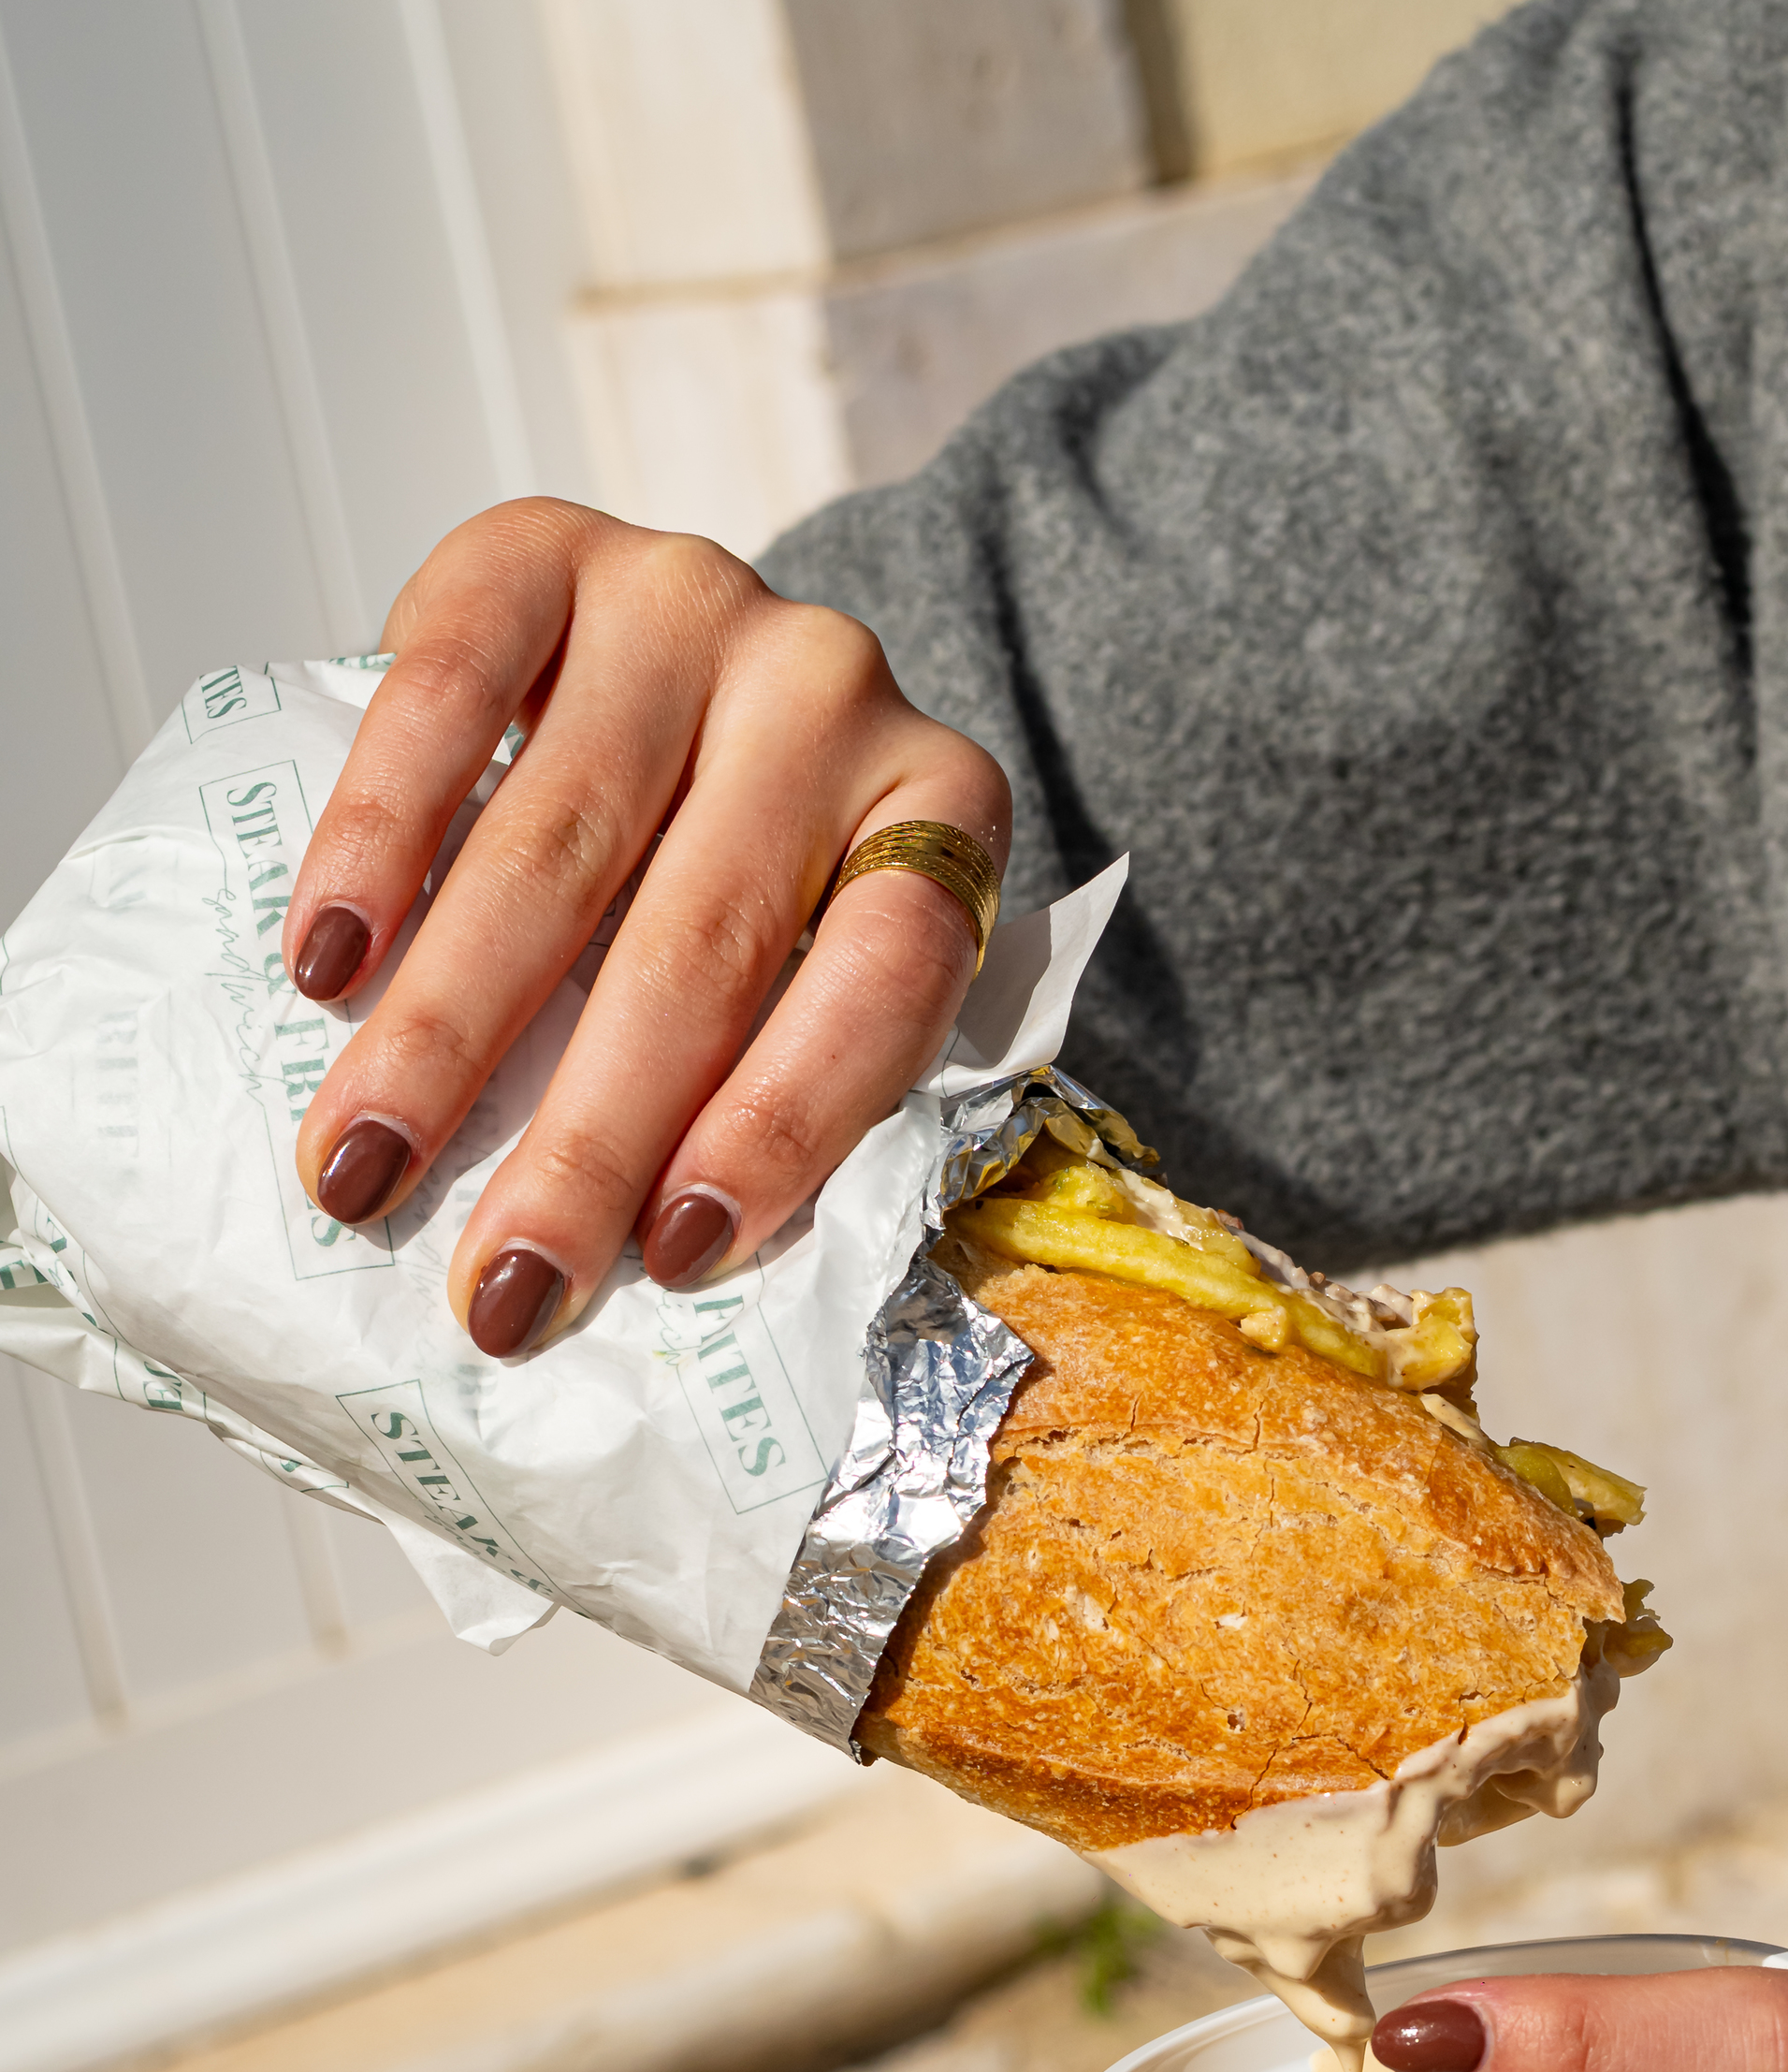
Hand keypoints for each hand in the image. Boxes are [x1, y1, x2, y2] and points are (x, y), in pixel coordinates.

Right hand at [281, 500, 1008, 1356]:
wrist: (682, 669)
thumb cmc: (749, 875)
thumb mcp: (811, 965)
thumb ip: (778, 1075)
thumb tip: (656, 1282)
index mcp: (941, 811)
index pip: (885, 978)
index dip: (784, 1123)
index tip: (676, 1254)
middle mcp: (831, 688)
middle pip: (705, 942)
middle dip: (586, 1135)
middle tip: (497, 1283)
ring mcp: (688, 600)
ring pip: (564, 841)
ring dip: (449, 1026)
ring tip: (364, 1167)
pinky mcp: (546, 549)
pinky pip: (453, 687)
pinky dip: (378, 837)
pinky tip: (323, 963)